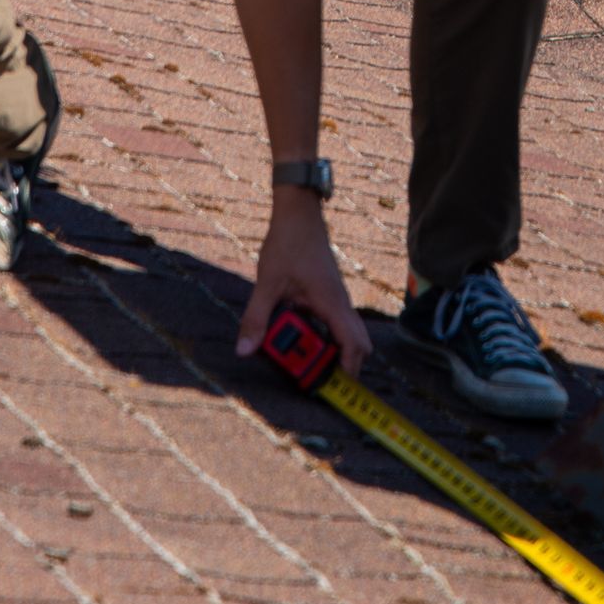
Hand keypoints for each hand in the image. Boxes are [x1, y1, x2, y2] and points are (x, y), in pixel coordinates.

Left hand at [237, 194, 370, 372]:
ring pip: (347, 334)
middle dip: (343, 368)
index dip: (347, 371)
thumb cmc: (288, 242)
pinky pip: (335, 324)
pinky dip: (324, 337)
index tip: (331, 391)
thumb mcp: (268, 282)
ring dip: (332, 351)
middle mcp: (340, 303)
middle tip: (318, 382)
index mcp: (331, 303)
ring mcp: (336, 299)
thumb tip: (244, 350)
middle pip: (359, 344)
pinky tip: (298, 337)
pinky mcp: (328, 294)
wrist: (298, 212)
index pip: (353, 345)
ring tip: (304, 361)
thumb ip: (256, 318)